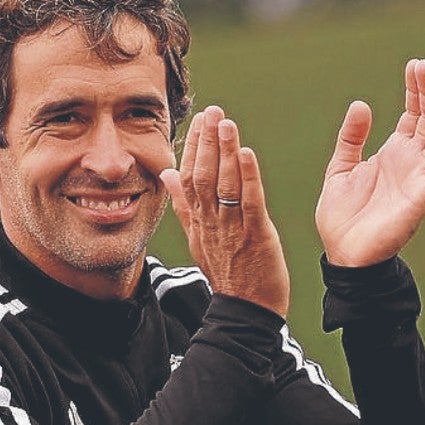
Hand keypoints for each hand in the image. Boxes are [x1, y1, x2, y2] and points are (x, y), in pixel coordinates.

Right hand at [160, 106, 290, 316]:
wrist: (245, 312)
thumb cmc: (229, 275)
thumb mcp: (198, 240)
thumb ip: (184, 207)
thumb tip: (168, 175)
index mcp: (199, 222)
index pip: (189, 178)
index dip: (193, 148)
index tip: (198, 121)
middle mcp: (212, 223)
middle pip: (203, 176)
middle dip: (207, 141)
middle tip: (213, 111)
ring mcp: (232, 229)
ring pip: (223, 185)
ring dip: (225, 151)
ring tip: (226, 123)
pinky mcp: (256, 236)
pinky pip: (249, 203)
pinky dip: (248, 177)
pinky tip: (247, 154)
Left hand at [315, 58, 424, 266]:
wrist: (343, 254)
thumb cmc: (343, 217)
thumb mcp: (340, 168)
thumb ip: (351, 138)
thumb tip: (361, 105)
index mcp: (394, 154)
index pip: (413, 114)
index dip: (417, 90)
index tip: (416, 65)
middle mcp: (411, 163)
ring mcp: (419, 179)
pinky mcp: (421, 198)